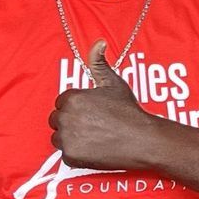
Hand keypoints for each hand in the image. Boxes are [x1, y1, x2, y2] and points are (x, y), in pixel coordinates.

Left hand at [50, 42, 155, 170]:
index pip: (62, 102)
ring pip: (58, 137)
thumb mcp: (113, 83)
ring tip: (93, 137)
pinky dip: (77, 153)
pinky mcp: (70, 156)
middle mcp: (66, 117)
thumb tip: (98, 42)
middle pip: (57, 119)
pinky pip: (65, 154)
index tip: (91, 113)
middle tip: (93, 126)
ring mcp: (67, 138)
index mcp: (73, 98)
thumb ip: (98, 62)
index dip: (77, 107)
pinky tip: (93, 149)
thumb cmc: (128, 111)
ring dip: (71, 138)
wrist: (141, 139)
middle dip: (71, 122)